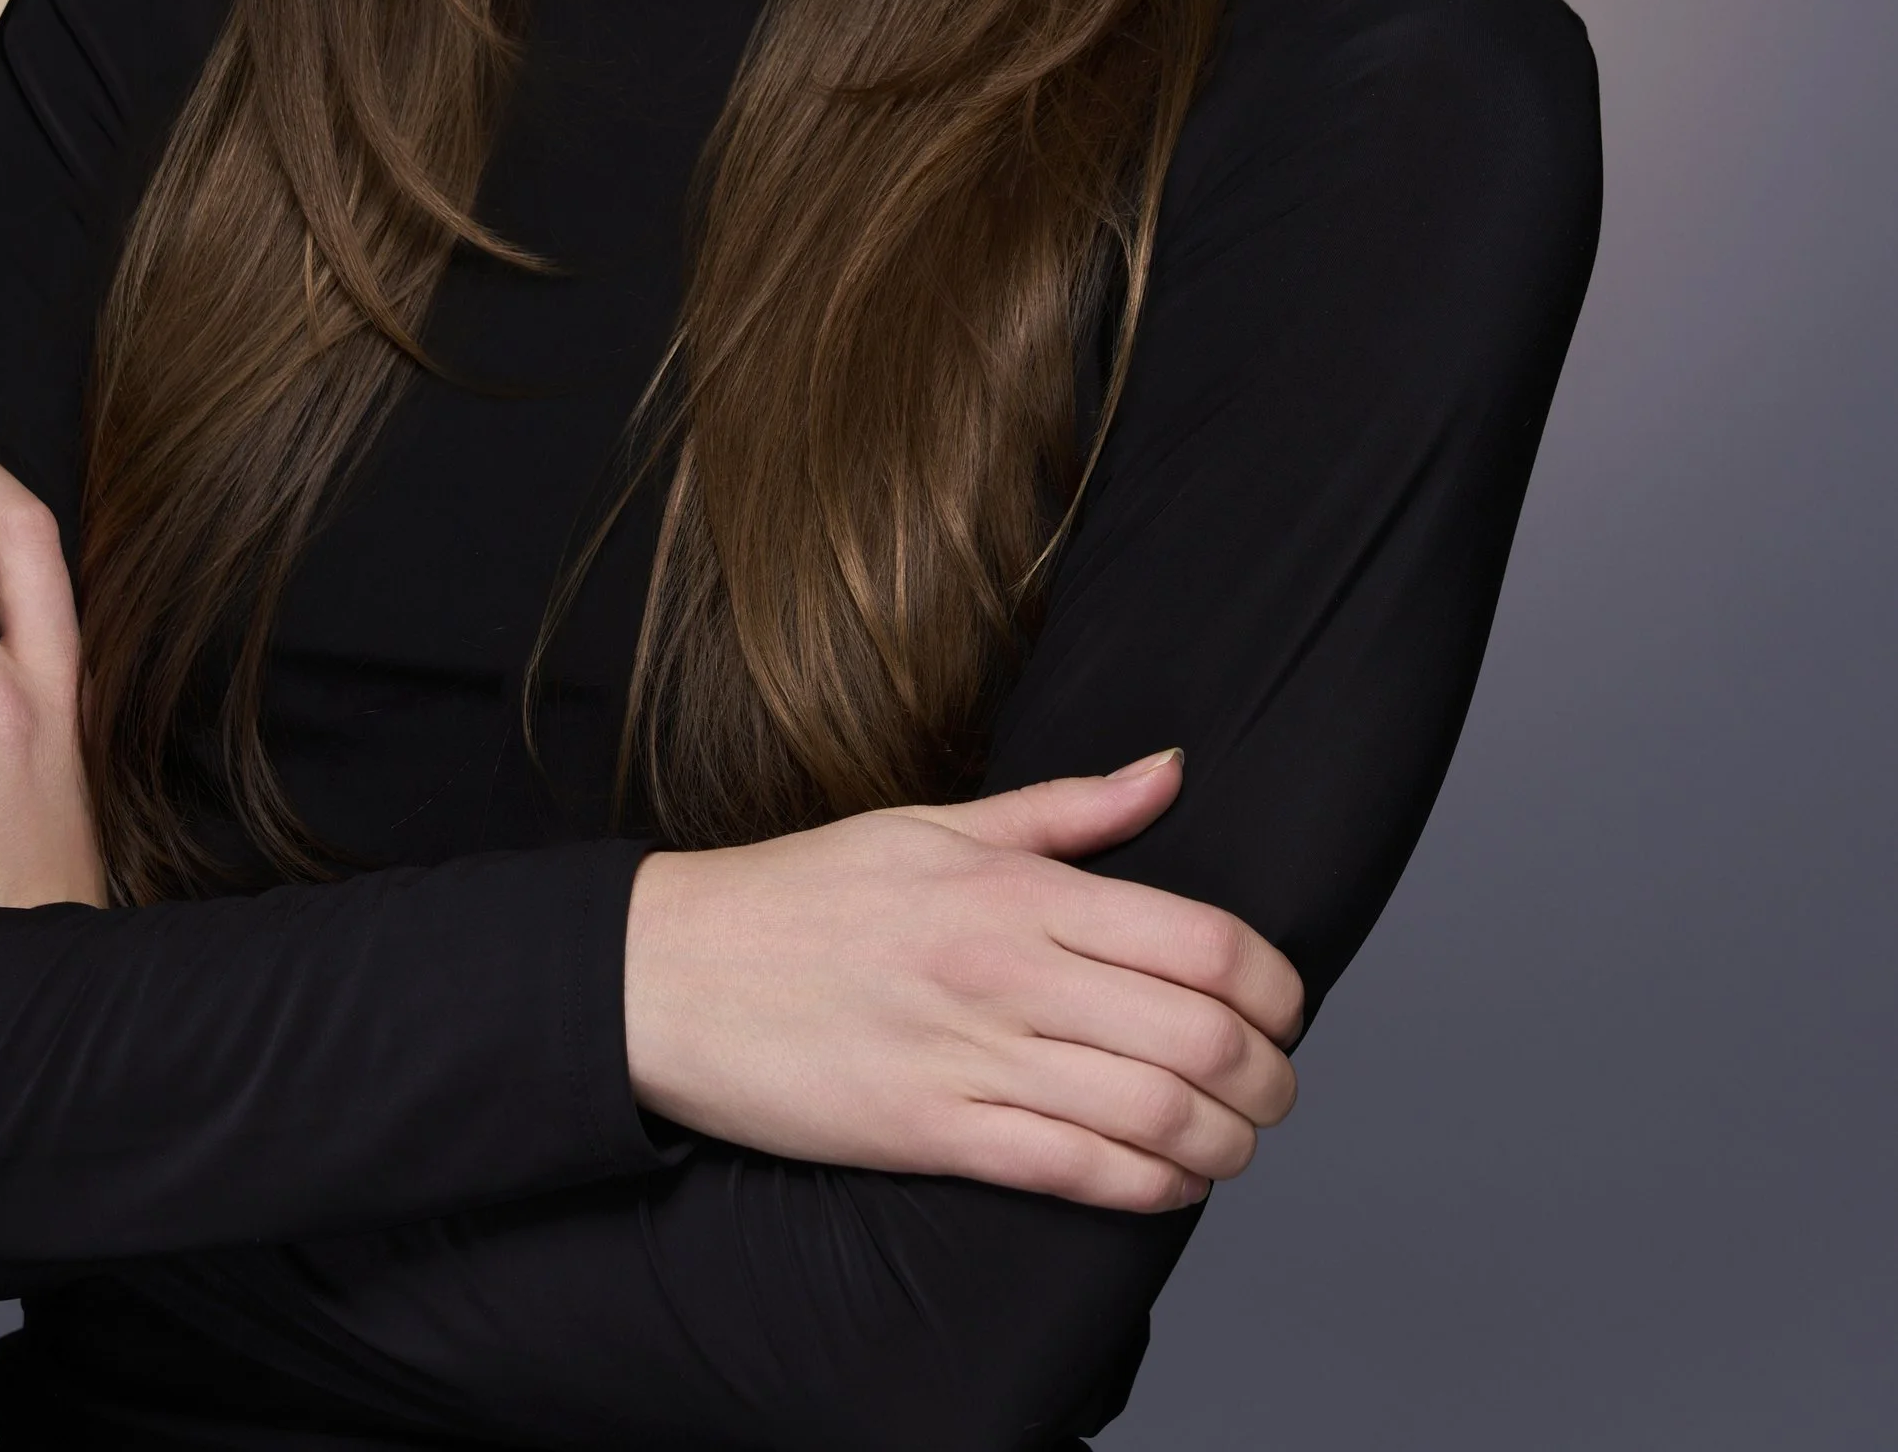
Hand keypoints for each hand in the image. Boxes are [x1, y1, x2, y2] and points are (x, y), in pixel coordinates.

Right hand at [624, 756, 1301, 1210]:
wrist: (673, 974)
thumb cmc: (803, 894)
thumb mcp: (931, 825)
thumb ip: (1066, 810)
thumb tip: (1170, 770)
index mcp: (1013, 887)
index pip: (1199, 937)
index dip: (1273, 983)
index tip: (1282, 1003)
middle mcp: (1006, 970)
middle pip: (1199, 1033)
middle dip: (1269, 1074)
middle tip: (1275, 1084)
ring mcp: (970, 1058)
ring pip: (1155, 1114)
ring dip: (1226, 1140)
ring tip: (1237, 1139)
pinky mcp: (932, 1135)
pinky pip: (1078, 1173)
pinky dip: (1151, 1187)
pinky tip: (1171, 1178)